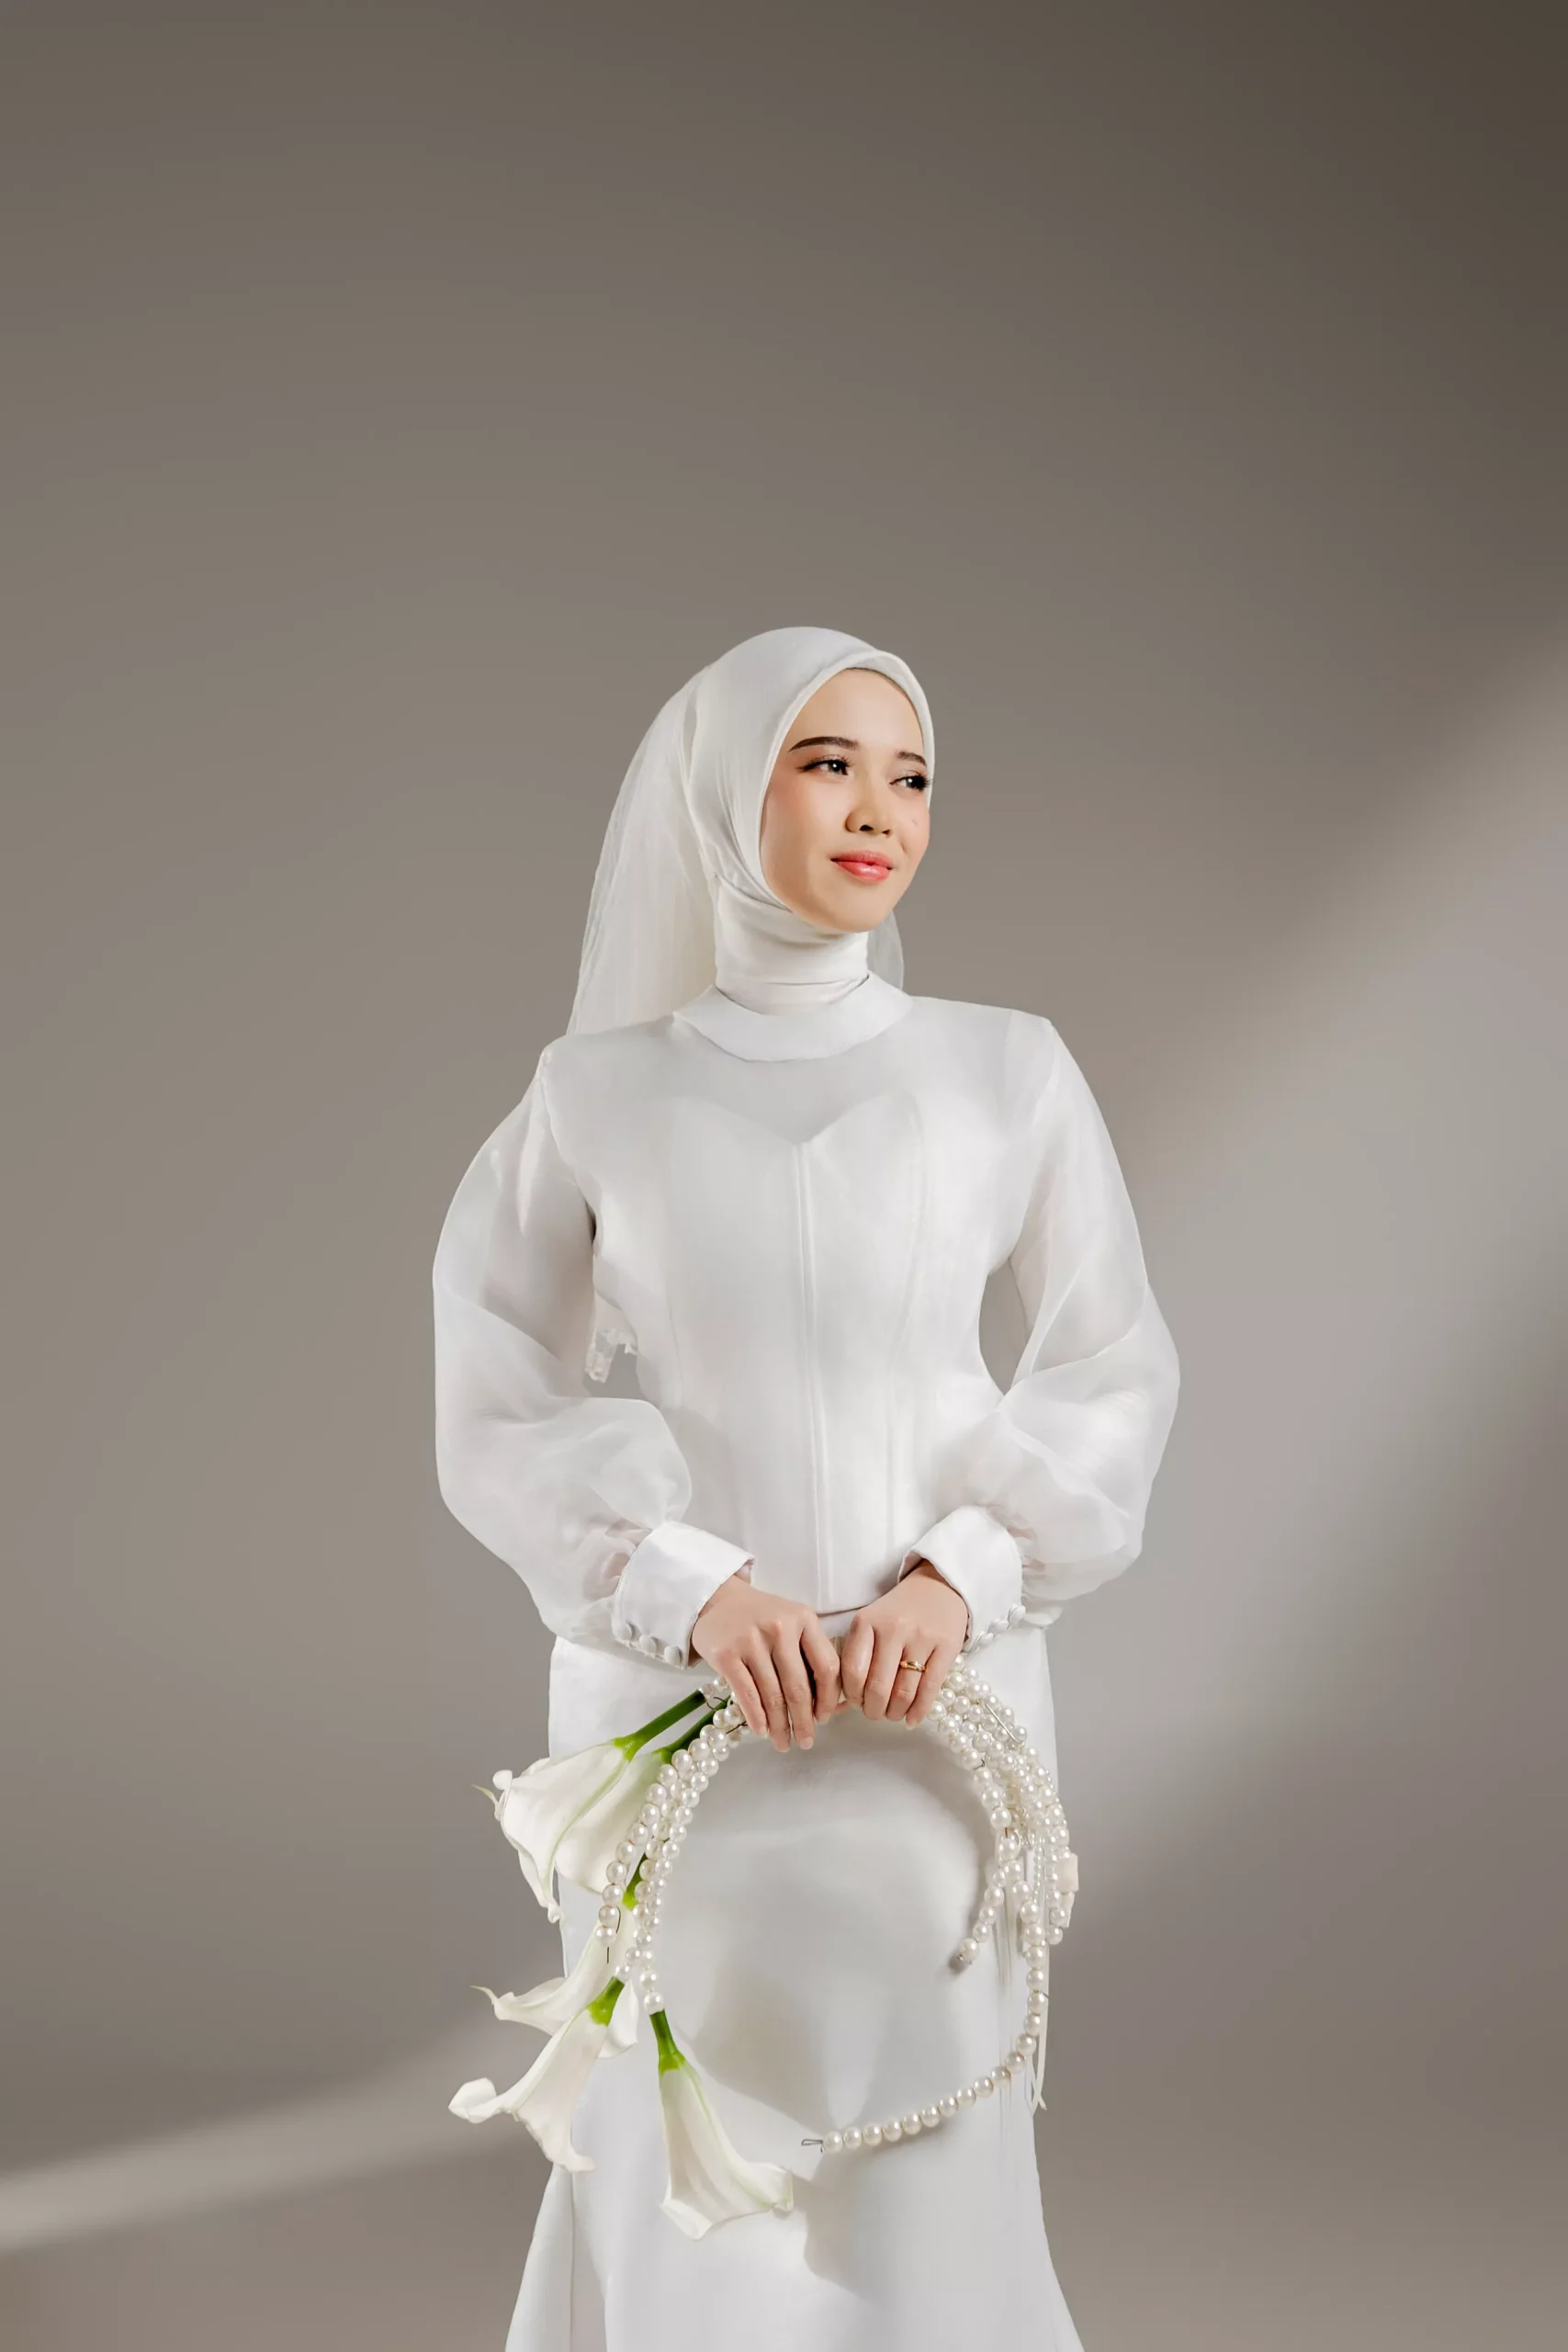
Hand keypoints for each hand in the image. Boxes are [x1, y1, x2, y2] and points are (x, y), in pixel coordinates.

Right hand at [691, 1574, 842, 1751]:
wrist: (718, 1600)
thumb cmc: (762, 1618)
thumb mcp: (792, 1623)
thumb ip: (810, 1654)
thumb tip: (827, 1705)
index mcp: (804, 1619)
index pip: (826, 1666)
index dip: (829, 1698)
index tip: (825, 1718)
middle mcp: (779, 1628)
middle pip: (798, 1686)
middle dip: (804, 1721)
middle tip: (806, 1742)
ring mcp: (751, 1640)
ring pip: (772, 1695)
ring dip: (780, 1726)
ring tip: (783, 1743)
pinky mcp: (726, 1654)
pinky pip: (746, 1694)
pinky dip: (756, 1717)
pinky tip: (762, 1731)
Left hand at [840, 1561, 968, 1726]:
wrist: (938, 1586)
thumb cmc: (898, 1612)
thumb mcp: (870, 1622)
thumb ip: (856, 1655)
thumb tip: (843, 1703)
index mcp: (867, 1622)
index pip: (852, 1671)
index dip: (851, 1695)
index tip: (855, 1702)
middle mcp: (893, 1629)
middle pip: (877, 1688)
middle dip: (872, 1710)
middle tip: (874, 1713)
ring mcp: (922, 1638)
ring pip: (903, 1693)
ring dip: (894, 1714)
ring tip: (892, 1714)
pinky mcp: (947, 1647)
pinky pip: (930, 1690)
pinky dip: (918, 1712)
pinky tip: (911, 1719)